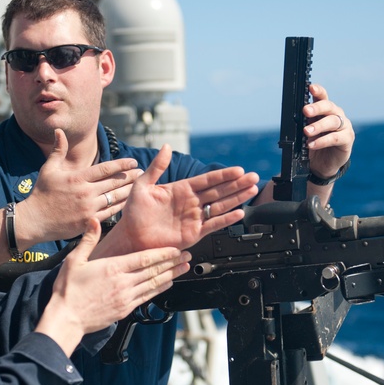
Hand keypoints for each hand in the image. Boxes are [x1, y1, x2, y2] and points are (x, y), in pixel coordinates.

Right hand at [18, 129, 141, 241]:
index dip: (122, 164)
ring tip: (138, 187)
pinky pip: (109, 213)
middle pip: (114, 182)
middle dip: (130, 177)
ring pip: (115, 198)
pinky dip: (120, 207)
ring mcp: (88, 208)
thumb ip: (58, 150)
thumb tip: (59, 131)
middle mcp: (85, 192)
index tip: (133, 162)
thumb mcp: (49, 169)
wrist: (34, 220)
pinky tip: (127, 203)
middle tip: (142, 173)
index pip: (106, 168)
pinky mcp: (88, 222)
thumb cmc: (41, 193)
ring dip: (128, 192)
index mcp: (78, 178)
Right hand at [36, 219, 190, 355]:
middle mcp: (124, 282)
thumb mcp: (74, 260)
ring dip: (171, 275)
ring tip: (183, 269)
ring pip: (154, 284)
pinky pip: (147, 297)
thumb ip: (88, 240)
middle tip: (187, 256)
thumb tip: (94, 221)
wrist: (66, 319)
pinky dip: (159, 289)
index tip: (176, 249)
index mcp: (113, 268)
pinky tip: (167, 284)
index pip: (145, 258)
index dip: (163, 253)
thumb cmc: (68, 290)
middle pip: (154, 270)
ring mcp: (126, 297)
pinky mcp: (125, 309)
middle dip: (173, 263)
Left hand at [94, 145, 259, 257]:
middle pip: (219, 191)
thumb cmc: (133, 213)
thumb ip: (156, 167)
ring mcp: (194, 218)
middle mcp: (191, 203)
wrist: (130, 237)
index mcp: (181, 189)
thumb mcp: (143, 186)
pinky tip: (239, 213)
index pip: (207, 180)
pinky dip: (226, 219)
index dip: (223, 175)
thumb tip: (165, 146)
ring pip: (220, 206)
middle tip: (254, 177)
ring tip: (253, 190)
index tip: (239, 170)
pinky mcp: (193, 234)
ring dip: (237, 198)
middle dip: (237, 184)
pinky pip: (213, 225)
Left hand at [302, 84, 354, 180]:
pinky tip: (312, 144)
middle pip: (328, 106)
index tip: (310, 88)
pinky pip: (335, 138)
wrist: (322, 164)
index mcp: (325, 110)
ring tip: (306, 131)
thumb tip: (296, 120)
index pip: (322, 96)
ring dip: (318, 126)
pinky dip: (322, 141)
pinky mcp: (347, 139)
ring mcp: (344, 126)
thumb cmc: (314, 144)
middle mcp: (336, 114)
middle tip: (305, 111)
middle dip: (316, 108)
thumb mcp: (306, 133)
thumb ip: (304, 124)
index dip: (318, 91)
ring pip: (332, 121)